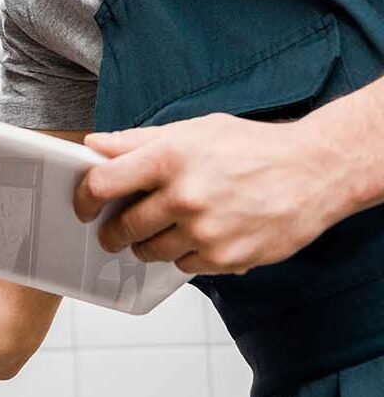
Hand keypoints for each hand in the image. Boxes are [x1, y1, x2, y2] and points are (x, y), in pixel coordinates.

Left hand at [72, 112, 350, 274]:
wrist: (312, 172)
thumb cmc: (251, 146)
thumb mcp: (191, 129)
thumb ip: (137, 141)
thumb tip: (94, 145)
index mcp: (168, 158)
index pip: (102, 184)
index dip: (85, 197)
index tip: (84, 204)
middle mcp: (184, 197)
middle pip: (123, 226)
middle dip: (114, 229)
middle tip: (115, 228)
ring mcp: (205, 232)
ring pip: (150, 251)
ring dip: (146, 244)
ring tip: (158, 229)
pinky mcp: (226, 258)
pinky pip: (184, 266)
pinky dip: (183, 255)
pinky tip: (196, 236)